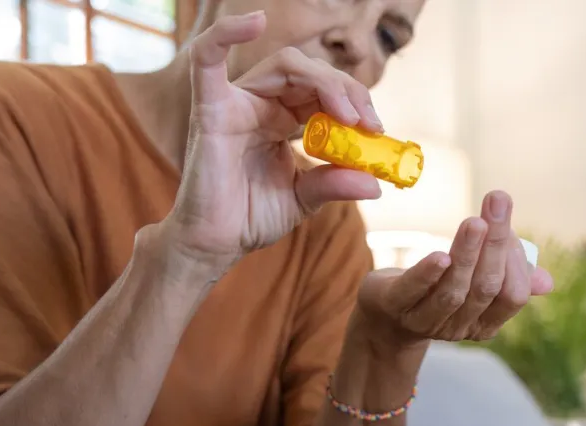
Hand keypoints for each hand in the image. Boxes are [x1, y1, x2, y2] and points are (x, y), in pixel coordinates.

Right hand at [160, 11, 383, 276]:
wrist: (218, 244)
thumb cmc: (252, 218)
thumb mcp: (305, 199)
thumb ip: (335, 184)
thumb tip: (375, 185)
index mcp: (281, 118)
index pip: (322, 90)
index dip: (353, 101)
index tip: (377, 130)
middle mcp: (259, 103)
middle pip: (310, 72)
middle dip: (346, 90)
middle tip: (369, 123)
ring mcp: (235, 103)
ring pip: (285, 65)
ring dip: (325, 81)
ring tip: (348, 113)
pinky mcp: (211, 110)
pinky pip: (207, 59)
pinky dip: (226, 32)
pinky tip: (255, 21)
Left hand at [356, 191, 552, 348]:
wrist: (383, 313)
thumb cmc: (437, 288)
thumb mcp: (475, 280)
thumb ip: (509, 277)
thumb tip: (547, 282)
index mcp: (485, 323)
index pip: (512, 295)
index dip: (515, 262)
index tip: (504, 221)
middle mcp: (459, 327)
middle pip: (486, 287)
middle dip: (495, 244)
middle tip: (498, 202)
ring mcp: (425, 321)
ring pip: (455, 289)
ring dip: (468, 253)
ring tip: (475, 221)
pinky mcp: (393, 306)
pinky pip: (415, 290)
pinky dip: (429, 272)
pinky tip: (441, 254)